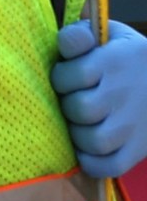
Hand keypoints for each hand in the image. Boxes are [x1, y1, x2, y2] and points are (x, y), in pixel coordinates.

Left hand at [55, 20, 146, 177]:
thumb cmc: (127, 57)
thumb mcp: (108, 34)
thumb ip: (81, 35)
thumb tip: (65, 41)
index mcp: (114, 61)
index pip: (71, 74)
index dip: (62, 77)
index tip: (68, 76)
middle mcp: (124, 94)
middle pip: (80, 108)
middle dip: (68, 105)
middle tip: (74, 101)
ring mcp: (134, 125)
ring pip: (94, 140)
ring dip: (78, 135)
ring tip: (81, 124)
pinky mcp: (139, 149)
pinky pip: (109, 166)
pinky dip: (92, 162)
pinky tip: (87, 149)